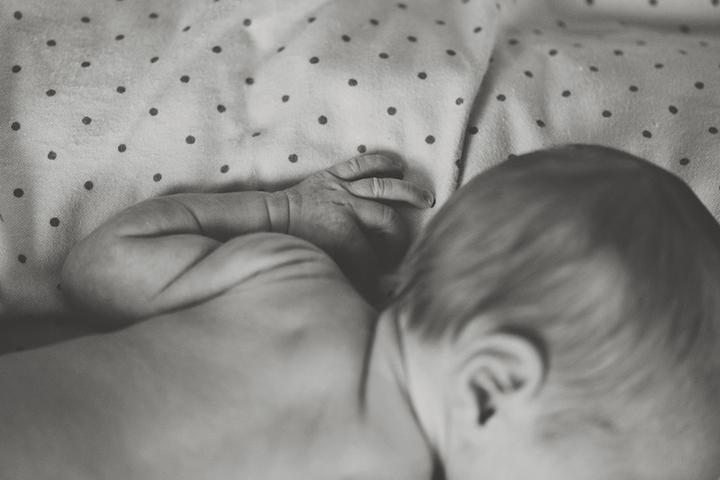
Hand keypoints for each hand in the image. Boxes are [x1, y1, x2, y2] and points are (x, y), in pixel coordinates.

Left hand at [274, 154, 433, 300]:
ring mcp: (341, 187)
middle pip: (386, 219)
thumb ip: (348, 272)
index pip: (372, 255)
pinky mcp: (334, 174)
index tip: (382, 277)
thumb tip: (371, 289)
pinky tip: (399, 166)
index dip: (379, 269)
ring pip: (382, 186)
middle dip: (401, 234)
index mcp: (341, 232)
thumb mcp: (321, 262)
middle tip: (409, 245)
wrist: (271, 217)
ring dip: (407, 191)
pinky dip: (383, 162)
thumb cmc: (296, 242)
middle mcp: (345, 206)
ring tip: (426, 198)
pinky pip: (363, 163)